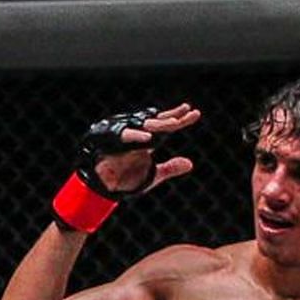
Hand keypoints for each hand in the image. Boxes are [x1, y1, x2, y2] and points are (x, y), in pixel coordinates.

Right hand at [81, 102, 199, 195]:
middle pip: (158, 122)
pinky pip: (125, 137)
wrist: (104, 189)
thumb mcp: (153, 176)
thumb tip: (190, 163)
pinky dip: (136, 137)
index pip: (166, 127)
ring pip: (144, 127)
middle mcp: (138, 137)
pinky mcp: (114, 144)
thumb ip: (170, 168)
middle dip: (173, 116)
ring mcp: (126, 139)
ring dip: (159, 125)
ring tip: (175, 123)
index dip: (180, 120)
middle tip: (188, 110)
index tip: (195, 113)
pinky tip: (148, 138)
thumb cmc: (125, 179)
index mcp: (148, 142)